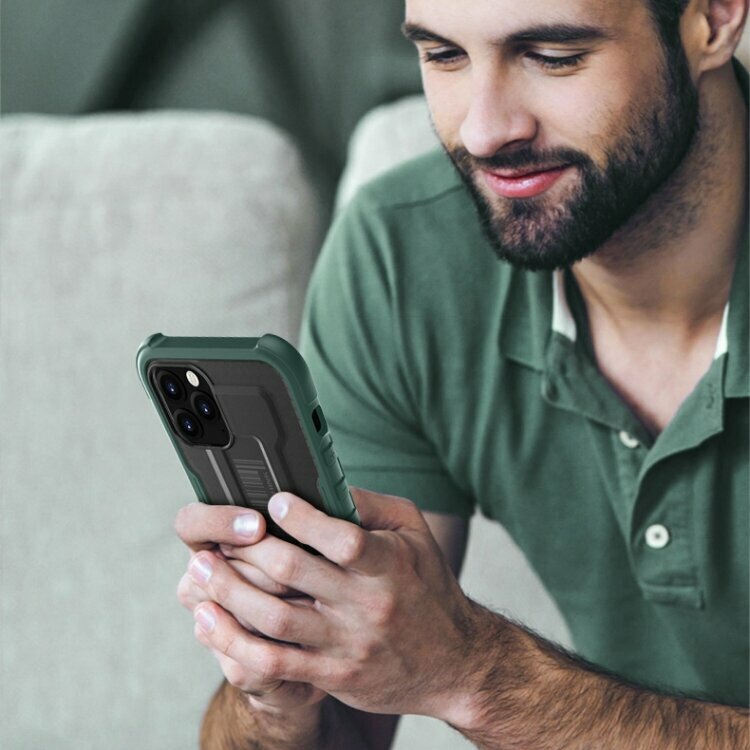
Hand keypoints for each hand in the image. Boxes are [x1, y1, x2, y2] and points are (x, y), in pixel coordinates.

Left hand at [183, 488, 482, 720]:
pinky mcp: (331, 675)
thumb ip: (371, 505)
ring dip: (229, 592)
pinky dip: (233, 642)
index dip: (303, 519)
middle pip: (293, 573)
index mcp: (390, 566)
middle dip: (247, 550)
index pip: (342, 539)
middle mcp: (368, 605)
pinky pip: (273, 662)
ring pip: (274, 619)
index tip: (275, 503)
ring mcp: (347, 644)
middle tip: (218, 535)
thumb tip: (324, 484)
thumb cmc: (427, 587)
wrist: (453, 662)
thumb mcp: (414, 533)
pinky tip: (210, 621)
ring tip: (200, 571)